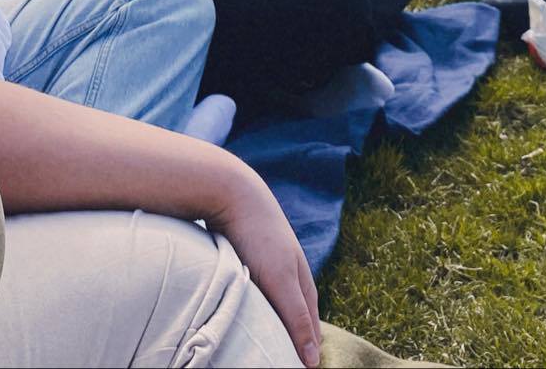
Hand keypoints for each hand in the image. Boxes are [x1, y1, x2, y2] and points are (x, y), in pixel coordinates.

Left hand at [209, 165, 320, 366]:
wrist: (231, 193)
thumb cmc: (259, 237)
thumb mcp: (280, 280)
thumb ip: (296, 319)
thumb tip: (314, 362)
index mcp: (303, 285)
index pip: (310, 331)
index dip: (306, 353)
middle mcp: (288, 279)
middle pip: (291, 321)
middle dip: (287, 343)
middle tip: (275, 362)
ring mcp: (267, 271)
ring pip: (270, 310)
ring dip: (265, 328)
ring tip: (256, 350)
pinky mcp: (245, 265)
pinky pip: (250, 297)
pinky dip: (248, 312)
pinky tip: (237, 320)